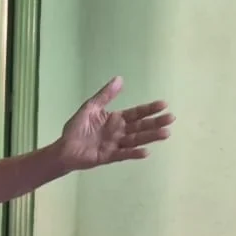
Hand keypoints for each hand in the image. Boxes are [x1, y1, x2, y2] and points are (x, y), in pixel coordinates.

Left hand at [54, 77, 173, 171]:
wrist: (64, 148)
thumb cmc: (76, 128)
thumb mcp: (90, 107)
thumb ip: (105, 95)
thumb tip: (120, 78)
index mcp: (116, 119)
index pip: (136, 113)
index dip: (149, 109)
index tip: (164, 104)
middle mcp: (119, 132)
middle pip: (140, 126)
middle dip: (156, 122)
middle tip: (171, 118)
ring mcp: (115, 145)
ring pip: (136, 140)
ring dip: (150, 137)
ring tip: (165, 134)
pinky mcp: (109, 156)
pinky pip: (123, 154)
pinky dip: (134, 153)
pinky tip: (146, 152)